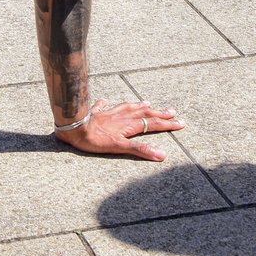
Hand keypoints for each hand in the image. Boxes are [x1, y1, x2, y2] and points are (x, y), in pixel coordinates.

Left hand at [53, 100, 182, 162]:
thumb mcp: (120, 147)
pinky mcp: (96, 112)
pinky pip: (104, 105)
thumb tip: (162, 154)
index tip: (181, 123)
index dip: (167, 124)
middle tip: (172, 112)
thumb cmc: (96, 139)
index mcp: (129, 125)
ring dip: (140, 106)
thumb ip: (140, 150)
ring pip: (128, 107)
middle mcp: (122, 116)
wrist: (74, 127)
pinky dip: (108, 103)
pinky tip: (106, 101)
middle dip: (159, 114)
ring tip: (148, 103)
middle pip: (144, 113)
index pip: (152, 124)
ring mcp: (109, 112)